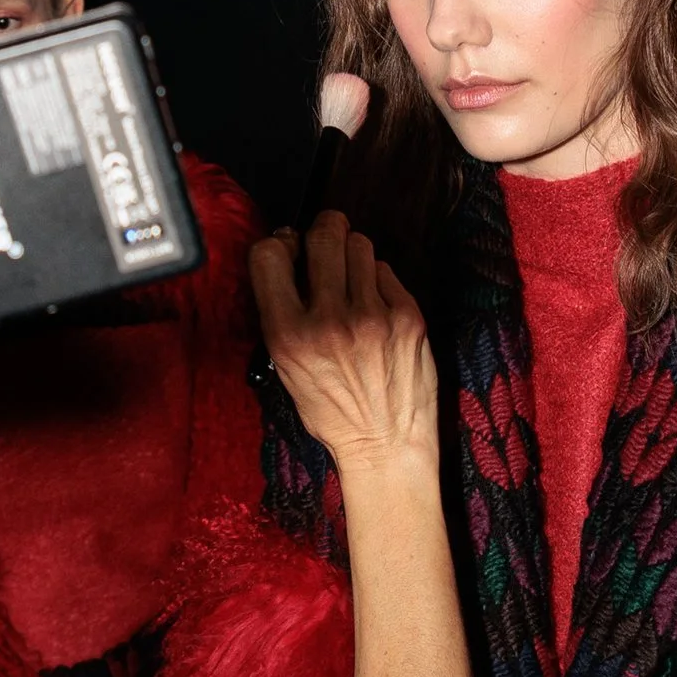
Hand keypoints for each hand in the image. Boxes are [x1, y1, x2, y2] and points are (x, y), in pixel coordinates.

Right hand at [248, 212, 439, 483]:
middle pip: (323, 234)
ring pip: (359, 244)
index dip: (279, 245)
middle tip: (326, 245)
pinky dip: (379, 281)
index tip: (289, 251)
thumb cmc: (332, 410)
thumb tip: (287, 250)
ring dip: (352, 254)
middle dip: (323, 231)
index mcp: (288, 335)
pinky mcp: (408, 316)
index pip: (268, 254)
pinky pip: (386, 271)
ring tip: (352, 279)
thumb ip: (282, 310)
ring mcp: (373, 316)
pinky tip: (376, 305)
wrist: (385, 444)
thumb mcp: (286, 367)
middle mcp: (329, 321)